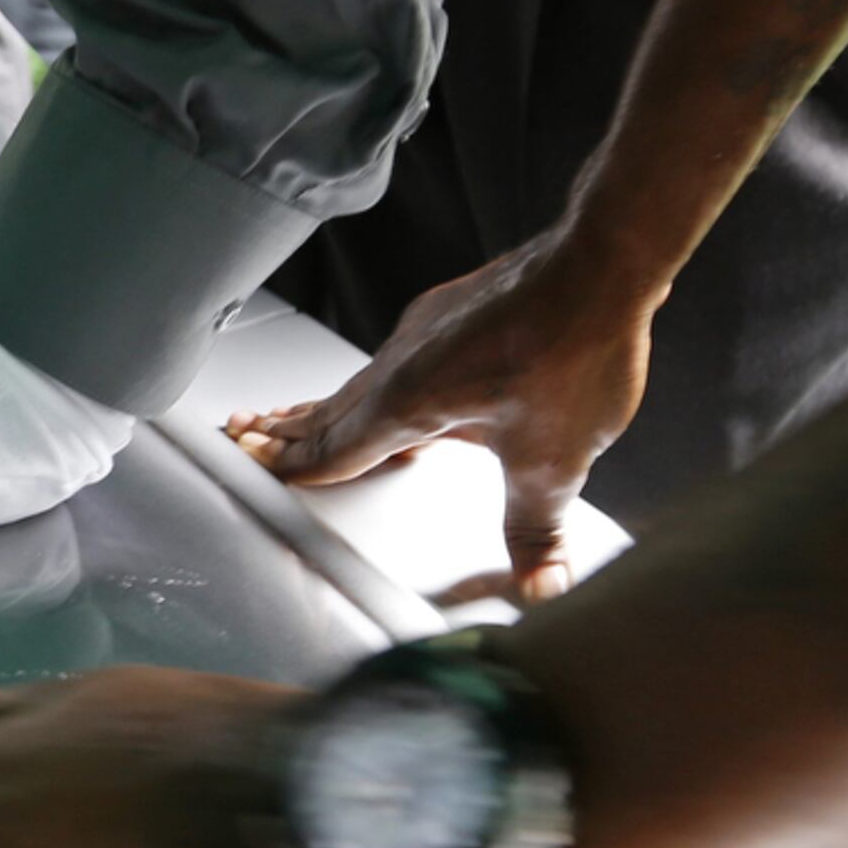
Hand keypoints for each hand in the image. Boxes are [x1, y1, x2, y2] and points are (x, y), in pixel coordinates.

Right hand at [225, 232, 657, 598]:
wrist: (603, 261)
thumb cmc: (574, 349)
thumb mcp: (553, 460)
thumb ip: (537, 529)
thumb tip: (540, 585)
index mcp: (408, 402)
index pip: (333, 447)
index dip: (291, 464)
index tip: (249, 464)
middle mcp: (404, 362)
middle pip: (332, 408)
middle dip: (287, 429)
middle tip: (244, 434)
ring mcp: (427, 331)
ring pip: (361, 380)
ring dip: (326, 404)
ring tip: (296, 414)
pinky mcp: (454, 313)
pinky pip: (394, 358)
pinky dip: (372, 381)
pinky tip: (388, 383)